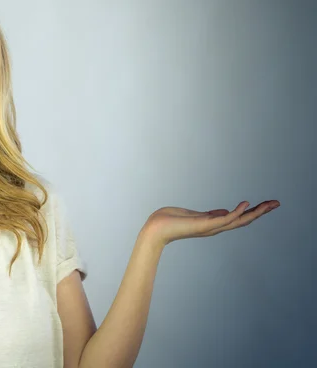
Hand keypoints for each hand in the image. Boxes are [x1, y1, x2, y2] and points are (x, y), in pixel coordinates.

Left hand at [140, 199, 280, 246]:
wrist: (155, 228)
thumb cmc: (170, 220)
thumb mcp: (194, 215)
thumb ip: (210, 215)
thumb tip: (223, 211)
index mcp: (213, 223)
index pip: (238, 217)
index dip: (253, 211)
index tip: (267, 204)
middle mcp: (214, 227)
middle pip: (243, 220)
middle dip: (260, 212)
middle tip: (277, 203)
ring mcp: (210, 227)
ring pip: (238, 220)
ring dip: (254, 212)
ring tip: (269, 204)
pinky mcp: (204, 224)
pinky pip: (224, 218)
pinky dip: (236, 212)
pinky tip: (246, 204)